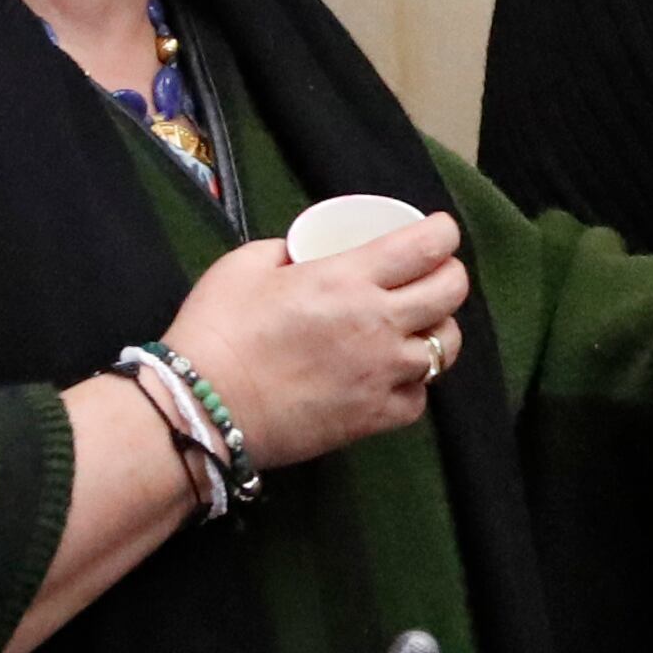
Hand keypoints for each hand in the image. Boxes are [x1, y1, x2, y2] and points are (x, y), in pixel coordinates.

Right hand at [158, 214, 468, 470]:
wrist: (200, 410)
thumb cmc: (216, 331)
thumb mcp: (245, 264)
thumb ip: (287, 251)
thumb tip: (306, 253)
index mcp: (347, 278)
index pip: (427, 247)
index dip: (442, 233)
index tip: (437, 233)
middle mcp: (377, 324)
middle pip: (451, 292)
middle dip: (449, 275)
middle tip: (432, 274)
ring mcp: (381, 375)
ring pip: (446, 347)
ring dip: (437, 331)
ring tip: (417, 327)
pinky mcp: (372, 419)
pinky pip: (419, 398)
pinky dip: (414, 383)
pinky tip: (393, 375)